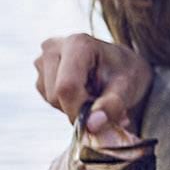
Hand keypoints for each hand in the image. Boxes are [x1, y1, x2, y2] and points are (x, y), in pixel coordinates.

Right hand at [32, 32, 152, 139]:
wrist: (121, 64)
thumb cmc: (126, 72)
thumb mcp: (128, 87)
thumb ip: (112, 106)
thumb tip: (91, 126)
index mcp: (78, 43)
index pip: (67, 87)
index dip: (79, 110)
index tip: (99, 119)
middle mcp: (54, 47)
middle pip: (56, 95)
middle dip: (79, 108)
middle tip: (102, 101)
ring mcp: (43, 59)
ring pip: (50, 100)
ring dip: (74, 106)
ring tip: (94, 94)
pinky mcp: (40, 72)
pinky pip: (48, 100)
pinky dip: (66, 103)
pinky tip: (83, 92)